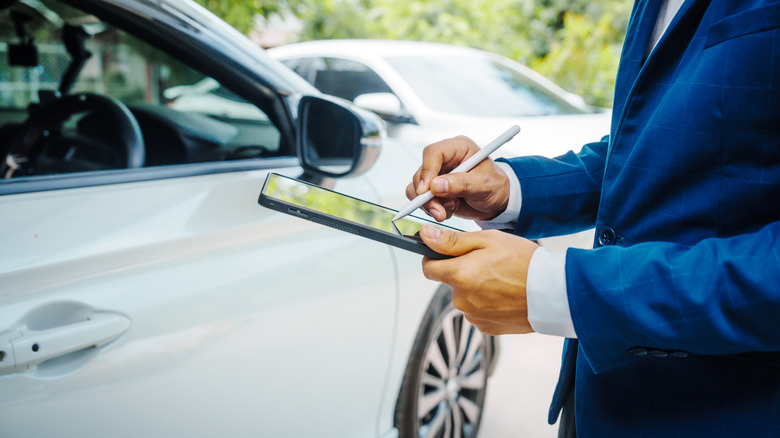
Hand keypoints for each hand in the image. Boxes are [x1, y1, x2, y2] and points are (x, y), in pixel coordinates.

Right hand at [405, 136, 509, 221]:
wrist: (496, 202)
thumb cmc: (495, 186)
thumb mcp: (484, 185)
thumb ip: (461, 184)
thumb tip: (435, 186)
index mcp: (458, 148)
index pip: (433, 153)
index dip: (427, 171)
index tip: (427, 190)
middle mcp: (444, 159)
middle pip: (421, 173)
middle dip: (428, 196)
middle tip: (439, 211)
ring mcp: (437, 175)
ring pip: (417, 188)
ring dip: (430, 205)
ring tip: (450, 210)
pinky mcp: (433, 190)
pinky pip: (421, 200)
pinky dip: (432, 209)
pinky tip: (448, 211)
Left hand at [419, 226, 538, 334]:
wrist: (554, 292)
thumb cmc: (524, 262)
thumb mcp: (488, 241)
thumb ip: (452, 241)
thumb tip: (425, 235)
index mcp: (459, 275)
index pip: (428, 268)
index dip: (436, 258)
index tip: (449, 253)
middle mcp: (462, 299)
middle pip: (450, 282)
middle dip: (462, 271)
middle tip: (489, 263)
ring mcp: (474, 316)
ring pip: (465, 297)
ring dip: (476, 288)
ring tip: (502, 279)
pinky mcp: (487, 327)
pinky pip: (478, 311)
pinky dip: (487, 303)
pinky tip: (505, 294)